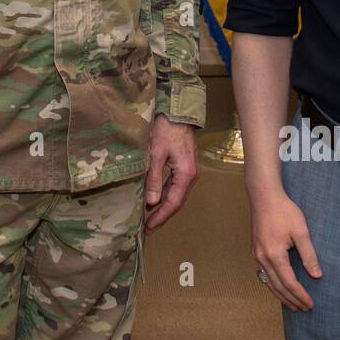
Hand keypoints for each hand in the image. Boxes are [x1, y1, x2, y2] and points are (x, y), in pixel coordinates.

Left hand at [144, 116, 197, 233]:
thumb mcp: (156, 153)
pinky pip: (176, 185)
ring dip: (164, 206)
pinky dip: (166, 194)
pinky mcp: (185, 165)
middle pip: (176, 201)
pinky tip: (156, 198)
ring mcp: (190, 170)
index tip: (149, 228)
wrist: (178, 111)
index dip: (161, 217)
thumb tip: (152, 202)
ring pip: (176, 194)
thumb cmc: (167, 129)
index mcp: (186, 174)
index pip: (173, 203)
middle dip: (162, 215)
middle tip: (147, 227)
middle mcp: (191, 175)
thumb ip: (154, 178)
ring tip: (149, 217)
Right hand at [250, 187, 320, 310]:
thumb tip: (317, 275)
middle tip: (304, 309)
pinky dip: (273, 285)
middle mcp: (263, 258)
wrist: (264, 197)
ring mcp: (257, 255)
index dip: (300, 295)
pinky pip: (264, 274)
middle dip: (291, 299)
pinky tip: (279, 287)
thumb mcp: (301, 231)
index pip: (289, 283)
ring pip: (268, 282)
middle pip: (277, 286)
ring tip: (292, 305)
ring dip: (281, 295)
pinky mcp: (256, 251)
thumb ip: (309, 254)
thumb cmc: (284, 211)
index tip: (311, 304)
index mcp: (274, 255)